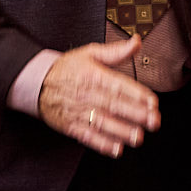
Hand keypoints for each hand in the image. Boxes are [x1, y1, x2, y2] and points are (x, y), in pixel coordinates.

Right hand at [39, 37, 160, 156]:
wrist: (37, 83)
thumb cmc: (67, 69)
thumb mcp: (90, 53)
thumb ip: (116, 51)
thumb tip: (136, 42)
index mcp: (93, 75)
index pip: (118, 85)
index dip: (136, 94)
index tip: (152, 102)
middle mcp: (87, 94)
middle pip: (114, 105)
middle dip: (135, 115)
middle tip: (152, 121)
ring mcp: (79, 112)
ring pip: (103, 123)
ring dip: (122, 131)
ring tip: (138, 136)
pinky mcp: (72, 126)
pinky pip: (88, 136)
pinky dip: (102, 144)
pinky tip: (116, 148)